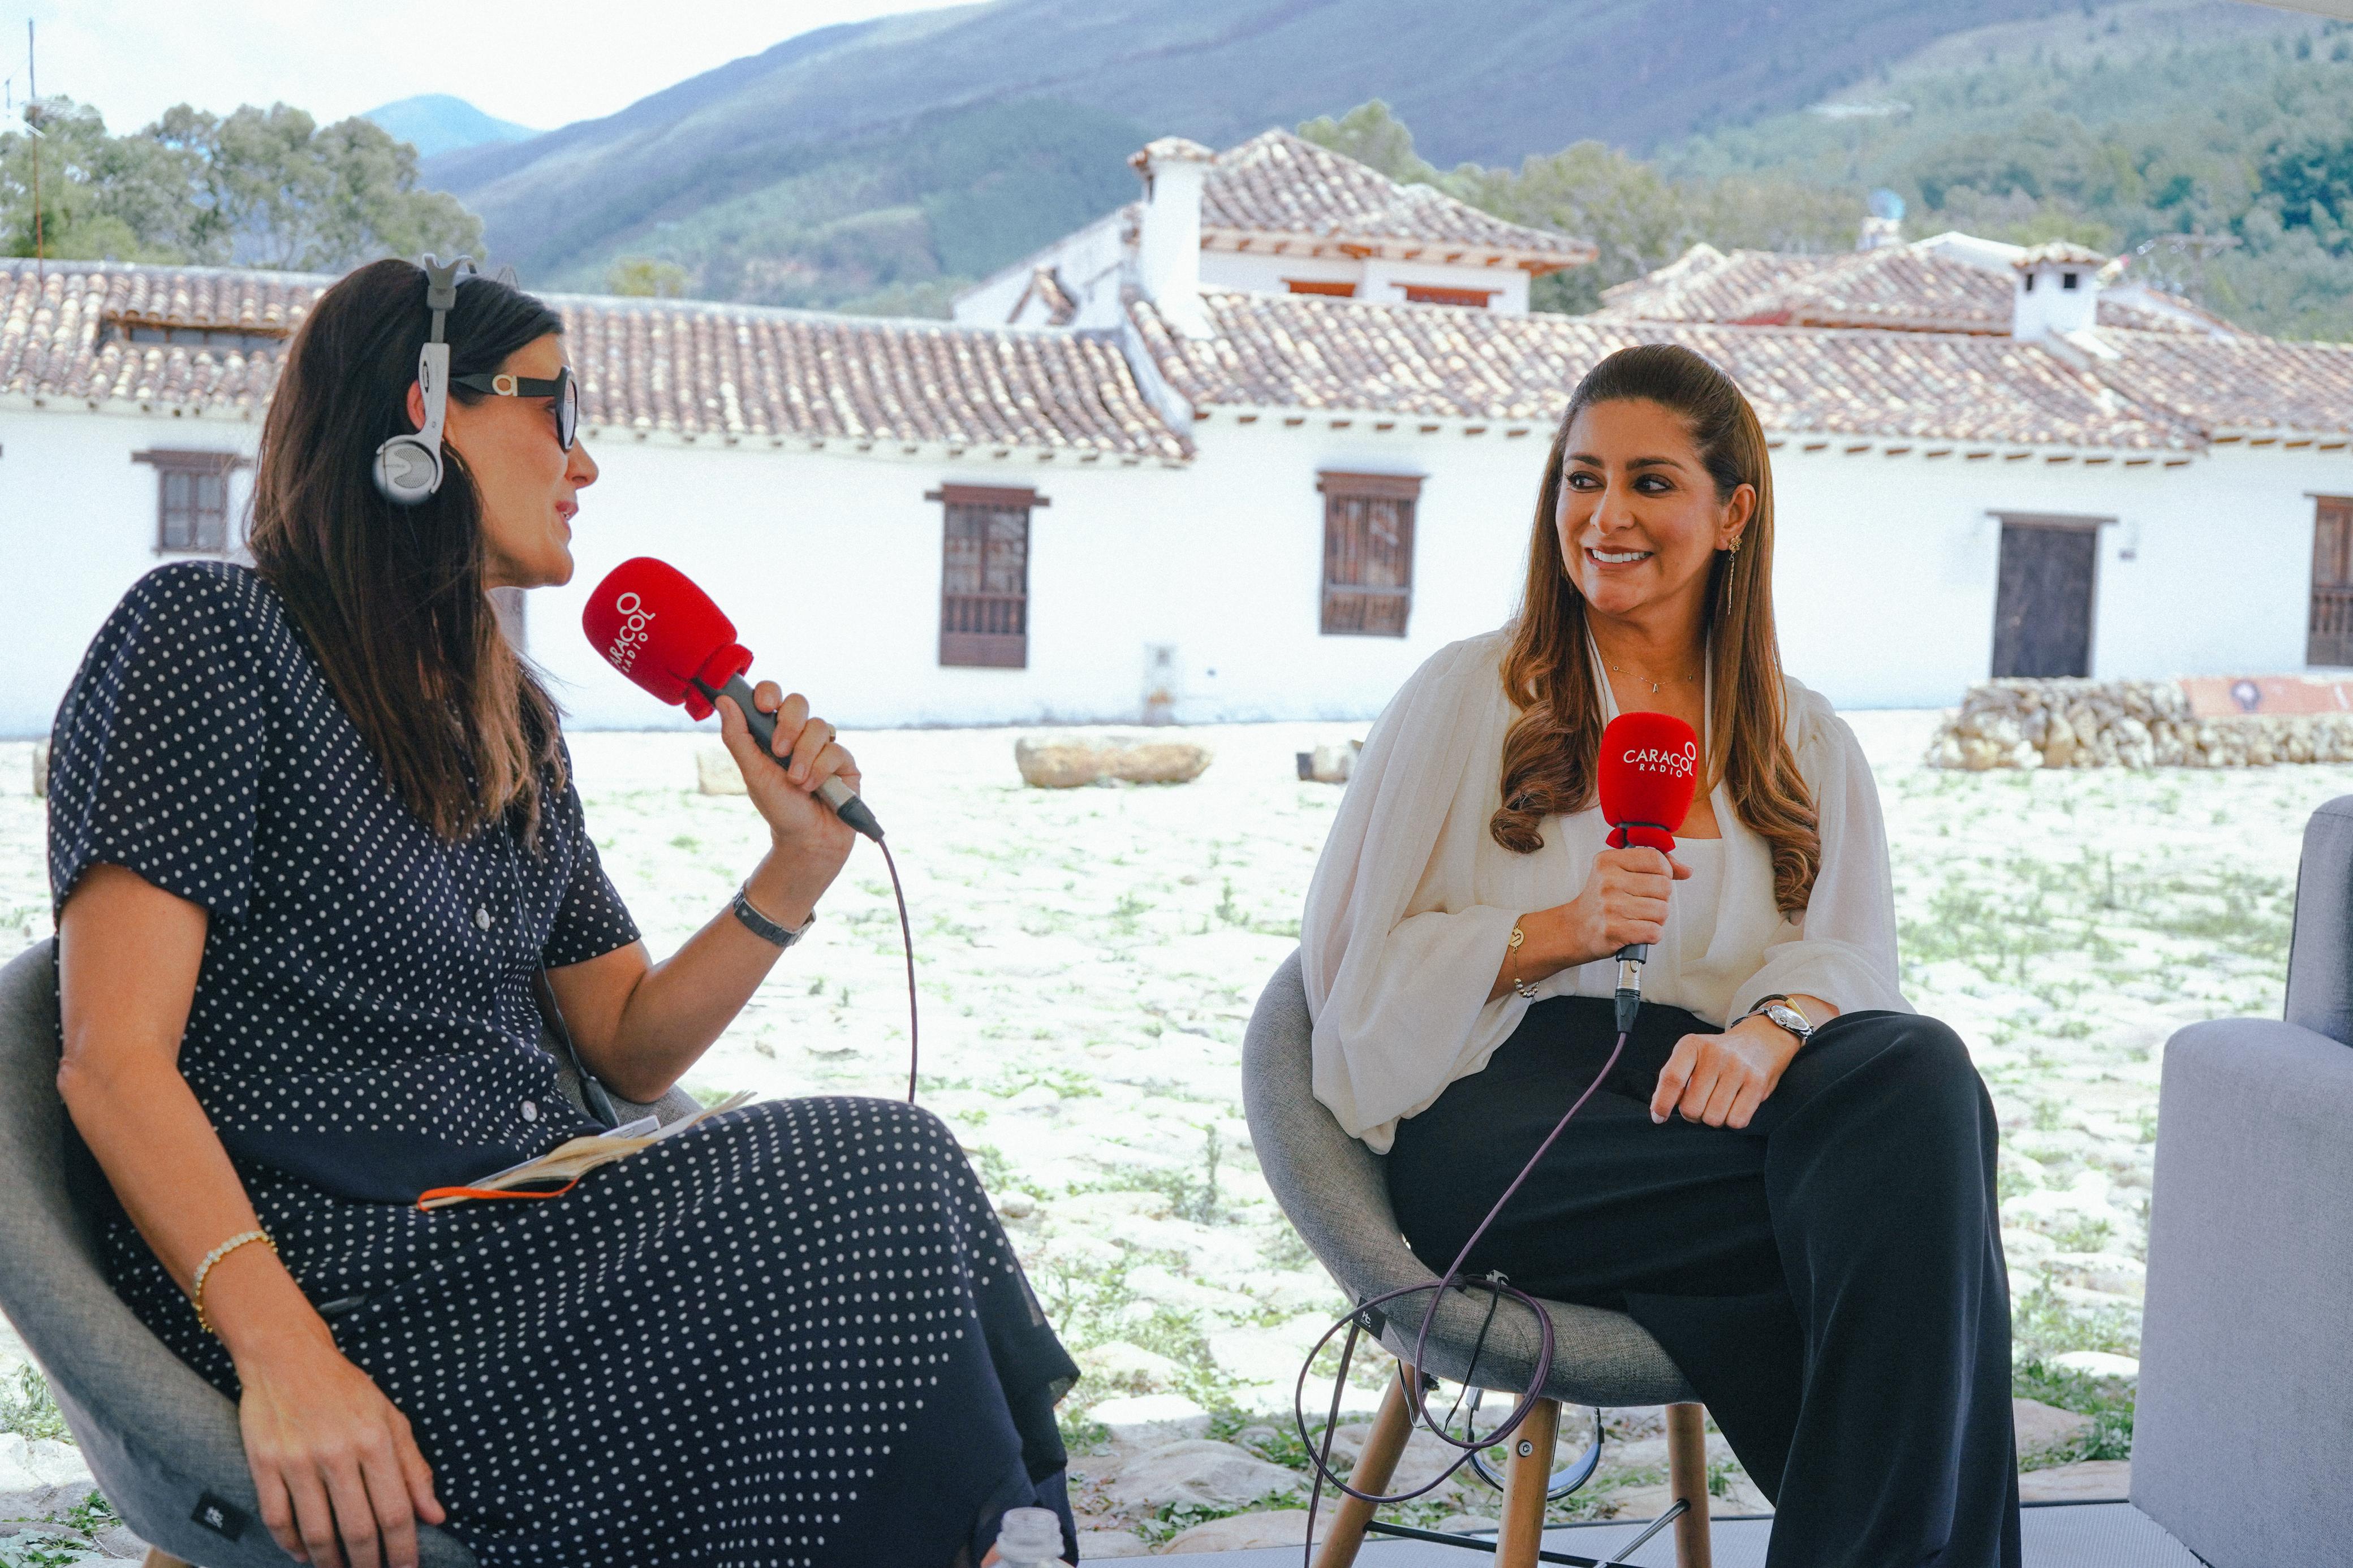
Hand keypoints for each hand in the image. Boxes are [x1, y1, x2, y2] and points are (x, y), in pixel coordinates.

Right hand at [235, 1325, 443, 1567]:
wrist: (287, 1357)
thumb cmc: (347, 1389)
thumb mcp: (391, 1418)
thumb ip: (414, 1468)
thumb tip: (436, 1516)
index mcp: (375, 1440)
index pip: (395, 1511)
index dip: (404, 1549)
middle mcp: (337, 1452)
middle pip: (358, 1528)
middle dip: (369, 1564)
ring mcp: (297, 1460)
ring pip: (316, 1532)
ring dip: (330, 1562)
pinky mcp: (264, 1464)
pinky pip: (278, 1519)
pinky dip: (291, 1545)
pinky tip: (304, 1554)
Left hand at [716, 681, 857, 877]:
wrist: (808, 838)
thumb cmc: (778, 807)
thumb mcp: (752, 773)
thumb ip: (738, 737)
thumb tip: (723, 701)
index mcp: (773, 732)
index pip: (772, 696)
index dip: (769, 693)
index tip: (763, 707)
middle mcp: (800, 735)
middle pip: (799, 702)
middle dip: (788, 725)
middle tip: (779, 752)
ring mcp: (823, 746)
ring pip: (818, 726)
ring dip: (804, 757)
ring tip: (797, 782)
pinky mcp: (844, 761)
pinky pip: (835, 749)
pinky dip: (821, 771)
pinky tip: (815, 788)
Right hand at [1561, 846, 1690, 968]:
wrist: (1575, 928)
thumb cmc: (1601, 901)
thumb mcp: (1620, 873)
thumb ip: (1655, 866)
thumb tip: (1686, 870)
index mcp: (1608, 861)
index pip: (1656, 858)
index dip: (1665, 871)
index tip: (1655, 880)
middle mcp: (1608, 881)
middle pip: (1663, 886)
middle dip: (1660, 899)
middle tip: (1642, 903)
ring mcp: (1609, 906)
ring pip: (1662, 911)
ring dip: (1656, 919)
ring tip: (1638, 918)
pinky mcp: (1613, 930)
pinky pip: (1654, 931)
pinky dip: (1651, 935)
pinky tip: (1637, 931)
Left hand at [1650, 1012, 1804, 1128]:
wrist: (1762, 1041)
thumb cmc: (1719, 1056)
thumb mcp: (1693, 1055)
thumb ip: (1674, 1078)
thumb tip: (1658, 1112)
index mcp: (1692, 1045)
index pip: (1671, 1079)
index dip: (1662, 1103)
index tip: (1659, 1118)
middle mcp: (1715, 1054)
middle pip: (1691, 1108)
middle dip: (1693, 1114)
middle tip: (1701, 1104)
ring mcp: (1738, 1068)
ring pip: (1713, 1118)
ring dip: (1713, 1118)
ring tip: (1719, 1103)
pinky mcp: (1757, 1083)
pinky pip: (1737, 1121)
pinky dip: (1732, 1121)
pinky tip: (1734, 1106)